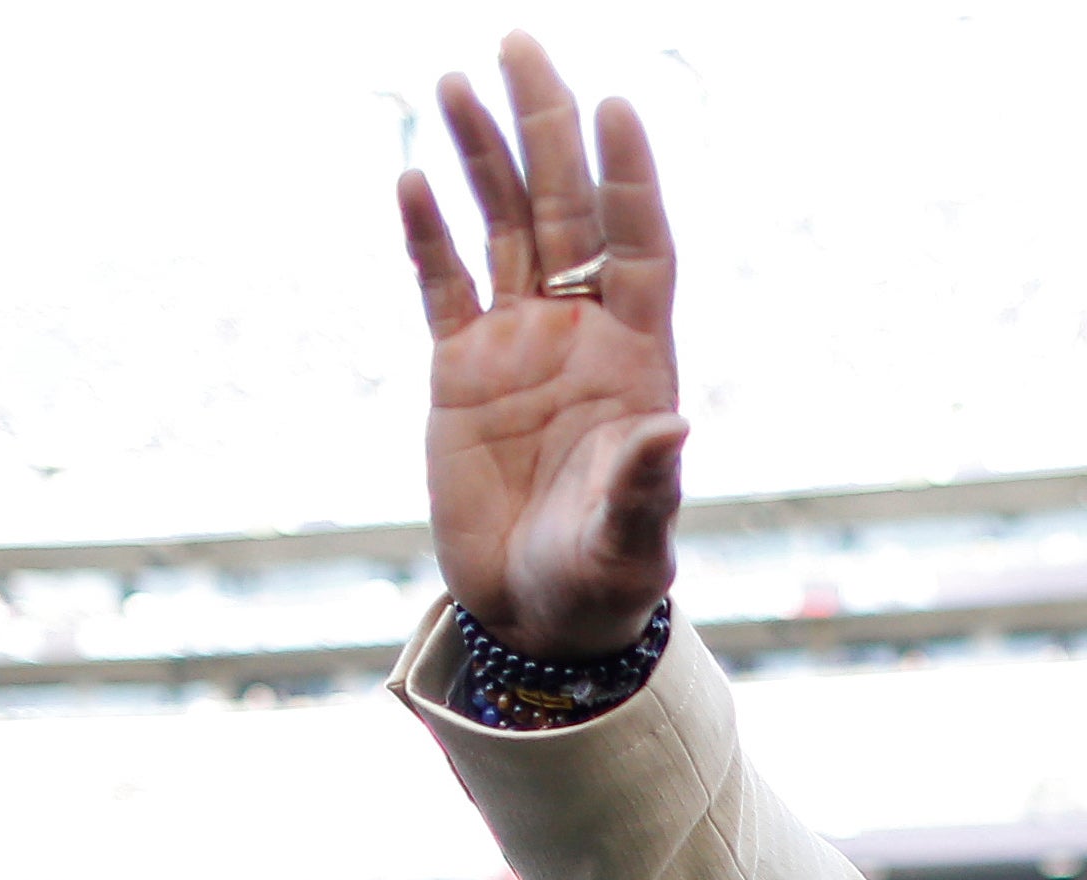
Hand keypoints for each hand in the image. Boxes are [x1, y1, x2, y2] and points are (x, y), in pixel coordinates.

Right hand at [400, 33, 684, 660]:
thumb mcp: (631, 541)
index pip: (638, 244)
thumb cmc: (603, 581)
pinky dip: (428, 234)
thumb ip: (646, 484)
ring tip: (454, 82)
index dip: (628, 178)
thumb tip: (674, 429)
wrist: (536, 615)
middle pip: (566, 209)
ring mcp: (517, 345)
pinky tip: (412, 177)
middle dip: (546, 129)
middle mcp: (578, 333)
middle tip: (521, 45)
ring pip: (502, 228)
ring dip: (482, 157)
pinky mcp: (459, 370)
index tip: (614, 107)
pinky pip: (442, 285)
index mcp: (635, 357)